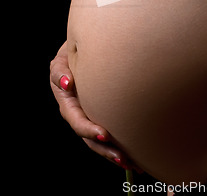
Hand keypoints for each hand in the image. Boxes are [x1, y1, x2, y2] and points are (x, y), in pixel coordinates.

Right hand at [50, 42, 136, 170]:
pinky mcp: (103, 117)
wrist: (82, 53)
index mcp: (68, 105)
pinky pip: (112, 134)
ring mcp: (91, 118)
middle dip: (106, 150)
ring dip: (115, 154)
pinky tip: (136, 157)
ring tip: (132, 164)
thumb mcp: (60, 63)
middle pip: (91, 139)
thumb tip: (67, 83)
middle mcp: (80, 115)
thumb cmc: (69, 57)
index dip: (89, 130)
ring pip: (102, 142)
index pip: (77, 121)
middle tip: (123, 158)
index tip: (104, 134)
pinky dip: (122, 146)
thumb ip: (59, 73)